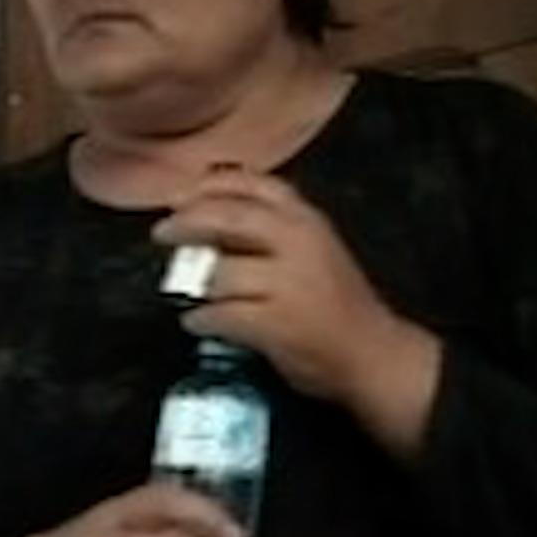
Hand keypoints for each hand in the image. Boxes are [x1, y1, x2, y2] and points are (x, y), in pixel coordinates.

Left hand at [152, 168, 441, 451]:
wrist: (374, 353)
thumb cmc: (338, 301)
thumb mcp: (315, 246)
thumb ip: (274, 226)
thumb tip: (209, 210)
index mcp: (307, 219)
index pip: (251, 183)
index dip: (210, 185)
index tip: (182, 193)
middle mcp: (298, 241)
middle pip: (226, 217)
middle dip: (187, 222)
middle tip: (162, 232)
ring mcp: (287, 282)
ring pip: (220, 272)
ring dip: (194, 284)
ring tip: (187, 290)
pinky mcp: (275, 322)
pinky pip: (221, 315)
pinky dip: (202, 319)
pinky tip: (197, 322)